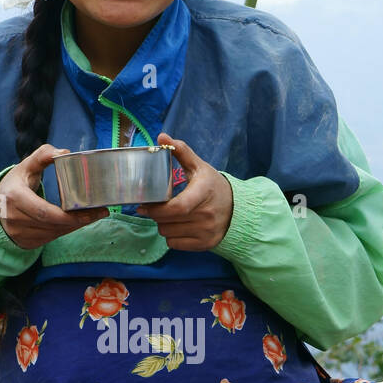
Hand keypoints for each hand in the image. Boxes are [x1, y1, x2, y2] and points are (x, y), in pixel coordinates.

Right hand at [0, 144, 107, 248]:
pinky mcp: (25, 242)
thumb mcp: (25, 167)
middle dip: (78, 221)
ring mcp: (19, 233)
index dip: (69, 216)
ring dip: (74, 226)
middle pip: (53, 225)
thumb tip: (64, 152)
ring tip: (92, 216)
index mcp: (14, 197)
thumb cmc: (14, 184)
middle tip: (98, 213)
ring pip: (54, 234)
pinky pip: (50, 238)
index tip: (92, 210)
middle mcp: (14, 218)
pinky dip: (65, 231)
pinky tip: (77, 222)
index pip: (45, 212)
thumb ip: (42, 156)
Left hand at [136, 133, 233, 249]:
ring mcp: (207, 232)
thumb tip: (162, 137)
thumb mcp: (199, 167)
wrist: (237, 208)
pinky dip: (171, 237)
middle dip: (155, 215)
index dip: (157, 209)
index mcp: (203, 193)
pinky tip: (177, 226)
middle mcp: (207, 215)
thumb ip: (181, 151)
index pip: (177, 207)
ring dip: (162, 225)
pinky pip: (175, 245)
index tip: (144, 205)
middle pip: (167, 222)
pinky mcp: (205, 244)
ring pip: (168, 234)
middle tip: (153, 208)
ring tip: (168, 216)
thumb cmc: (212, 186)